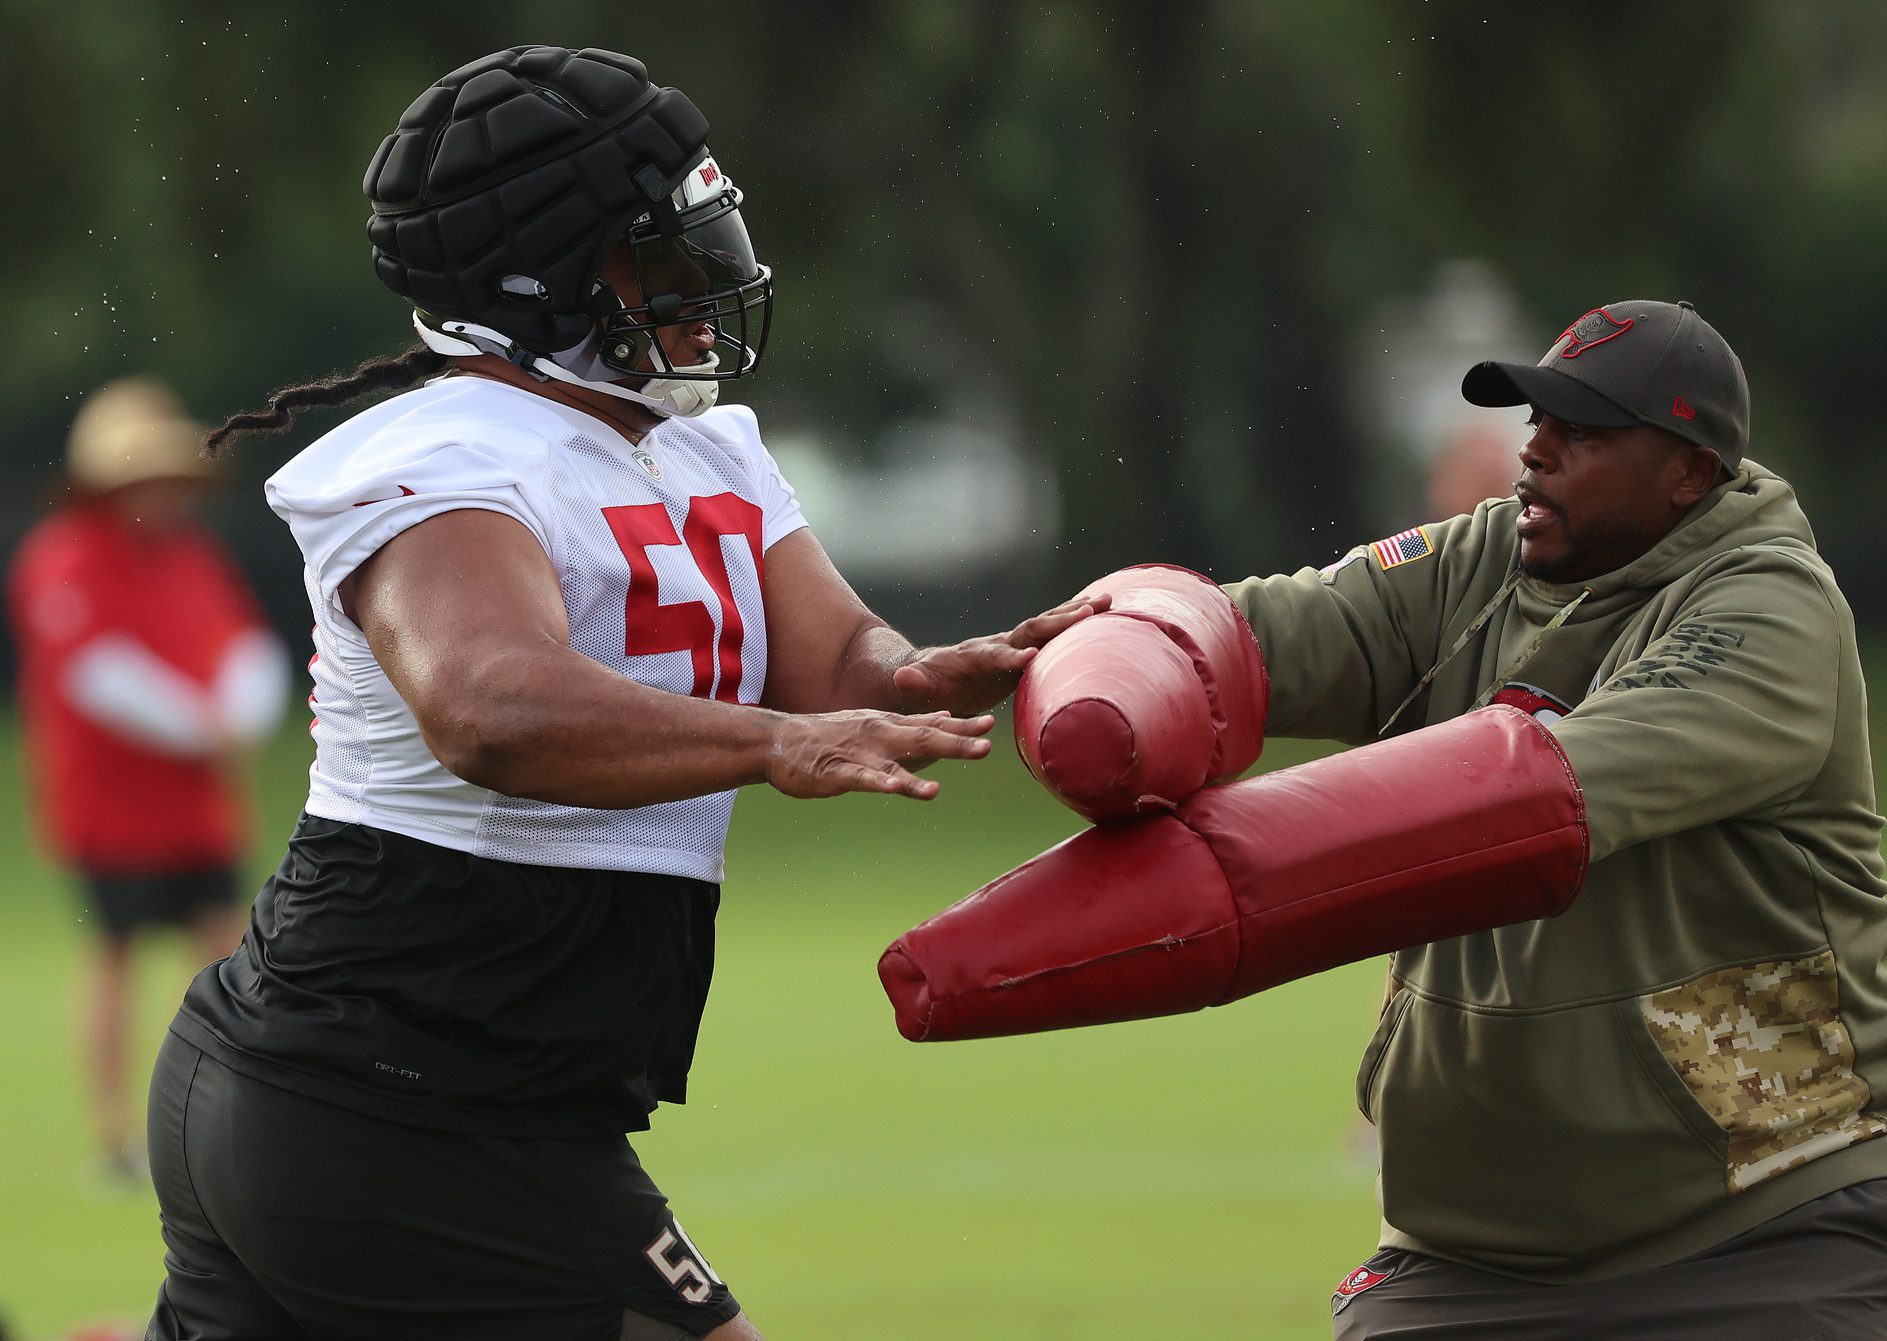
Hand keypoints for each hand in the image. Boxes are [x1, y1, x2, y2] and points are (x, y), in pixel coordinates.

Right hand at [764, 709, 996, 800]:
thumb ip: (912, 724)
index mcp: (890, 725)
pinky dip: (877, 784)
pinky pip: (859, 779)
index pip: (933, 723)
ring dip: (917, 774)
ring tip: (938, 788)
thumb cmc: (832, 735)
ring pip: (892, 763)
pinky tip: (892, 790)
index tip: (992, 724)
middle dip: (955, 744)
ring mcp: (858, 754)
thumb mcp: (876, 723)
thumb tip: (948, 716)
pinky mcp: (836, 772)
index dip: (962, 725)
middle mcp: (879, 734)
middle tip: (986, 747)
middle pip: (923, 739)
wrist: (780, 740)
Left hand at [890, 592, 1112, 714]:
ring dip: (1074, 614)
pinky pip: (1052, 635)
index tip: (1031, 658)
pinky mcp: (1024, 653)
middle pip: (1030, 630)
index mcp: (974, 657)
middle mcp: (998, 644)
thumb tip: (902, 677)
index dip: (1012, 657)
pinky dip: (1075, 623)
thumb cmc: (927, 687)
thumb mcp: (917, 689)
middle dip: (1059, 622)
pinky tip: (1101, 613)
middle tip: (1090, 611)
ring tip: (1108, 601)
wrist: (935, 676)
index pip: (996, 655)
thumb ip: (914, 683)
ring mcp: (1013, 645)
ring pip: (1046, 625)